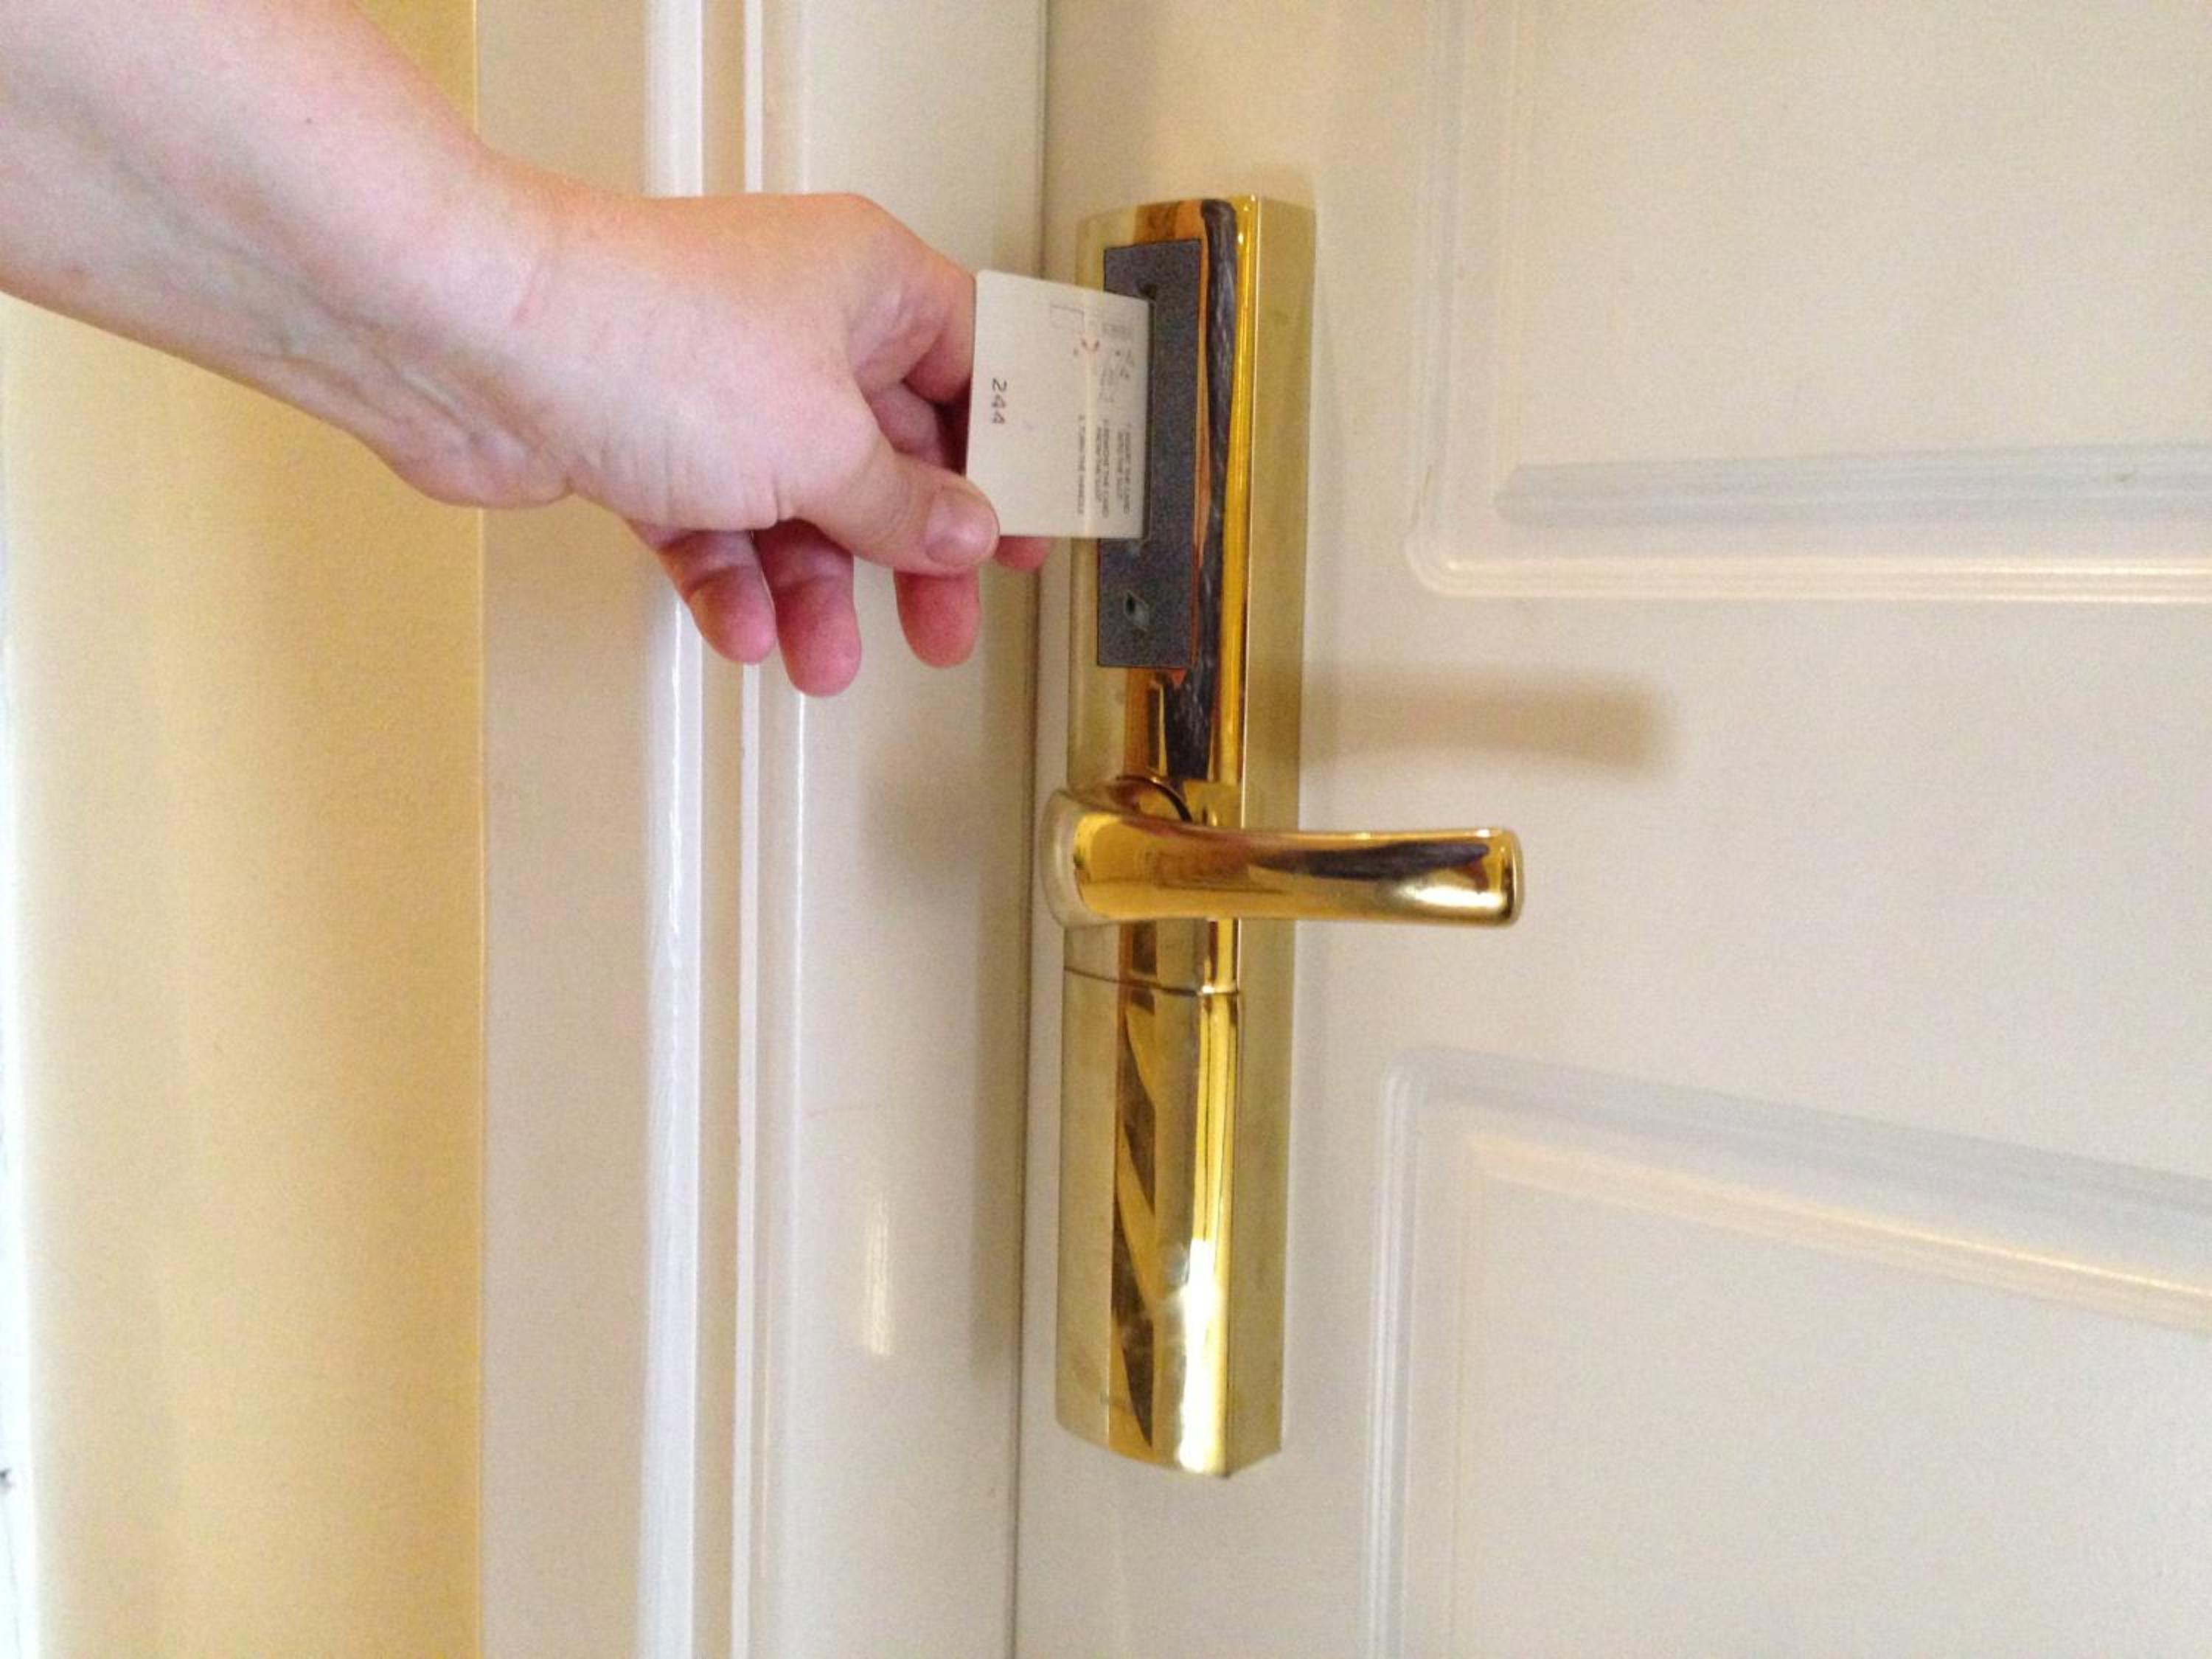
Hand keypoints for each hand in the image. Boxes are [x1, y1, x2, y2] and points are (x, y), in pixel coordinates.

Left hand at [401, 185, 1046, 693]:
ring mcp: (719, 385)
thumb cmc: (643, 335)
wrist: (471, 341)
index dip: (1012, 457)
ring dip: (816, 591)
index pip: (977, 368)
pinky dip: (732, 582)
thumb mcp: (824, 445)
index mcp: (867, 284)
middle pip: (889, 455)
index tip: (1035, 528)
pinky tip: (742, 628)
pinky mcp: (646, 438)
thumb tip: (964, 530)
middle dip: (910, 553)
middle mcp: (796, 325)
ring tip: (822, 658)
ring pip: (800, 505)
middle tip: (943, 623)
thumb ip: (903, 505)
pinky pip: (716, 526)